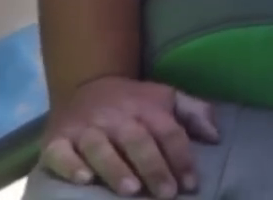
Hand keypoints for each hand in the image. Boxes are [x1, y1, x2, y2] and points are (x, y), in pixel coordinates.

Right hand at [39, 76, 219, 196]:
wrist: (87, 84)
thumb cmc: (133, 103)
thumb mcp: (166, 99)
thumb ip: (193, 113)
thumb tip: (215, 136)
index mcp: (146, 108)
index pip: (168, 132)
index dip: (181, 158)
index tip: (191, 184)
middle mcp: (116, 117)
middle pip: (137, 141)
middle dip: (153, 168)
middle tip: (166, 194)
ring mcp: (85, 128)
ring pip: (100, 147)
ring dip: (116, 168)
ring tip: (131, 190)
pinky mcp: (56, 140)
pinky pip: (61, 153)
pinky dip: (70, 166)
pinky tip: (84, 179)